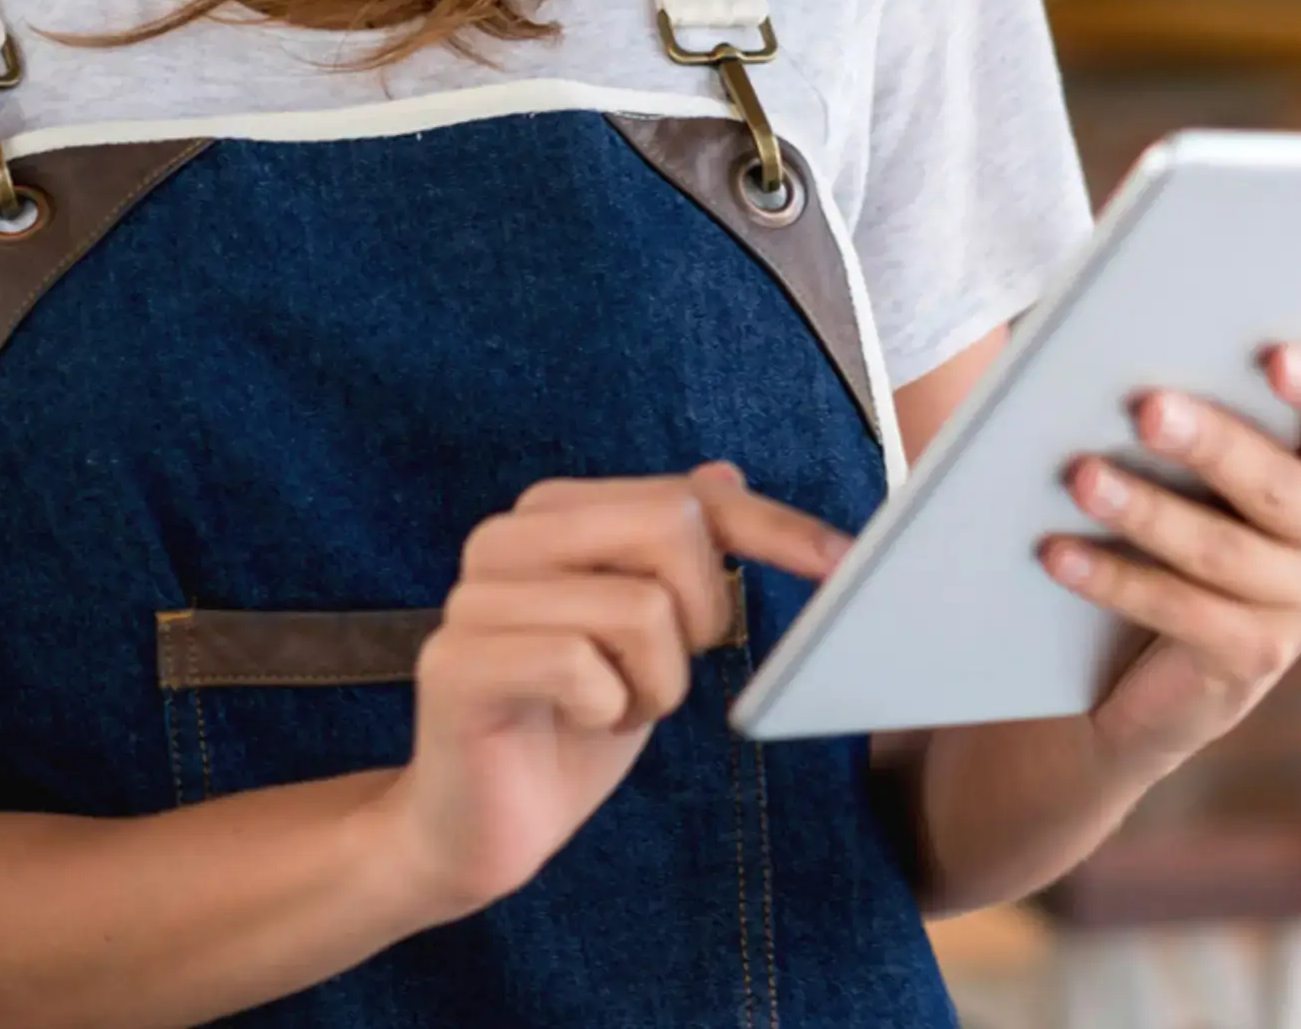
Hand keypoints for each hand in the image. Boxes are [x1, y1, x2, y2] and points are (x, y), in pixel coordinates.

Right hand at [377, 464, 848, 919]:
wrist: (480, 825)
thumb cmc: (571, 725)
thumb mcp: (650, 638)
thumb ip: (678, 556)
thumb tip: (727, 475)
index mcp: (554, 514)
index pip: (687, 496)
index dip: (775, 528)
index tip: (842, 563)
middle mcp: (506, 537)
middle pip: (670, 526)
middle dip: (704, 614)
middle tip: (665, 672)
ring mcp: (473, 596)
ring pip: (639, 607)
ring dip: (656, 683)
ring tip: (617, 706)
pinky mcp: (458, 661)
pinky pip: (580, 665)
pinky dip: (609, 709)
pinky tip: (581, 723)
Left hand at [1039, 343, 1300, 773]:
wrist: (1161, 661)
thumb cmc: (1178, 512)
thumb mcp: (1198, 457)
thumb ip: (1190, 395)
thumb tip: (1124, 325)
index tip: (1275, 356)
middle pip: (1284, 488)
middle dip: (1213, 445)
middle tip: (1148, 409)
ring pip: (1225, 552)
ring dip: (1147, 512)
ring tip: (1080, 478)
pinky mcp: (1257, 659)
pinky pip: (1184, 612)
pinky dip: (1116, 581)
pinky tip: (1060, 555)